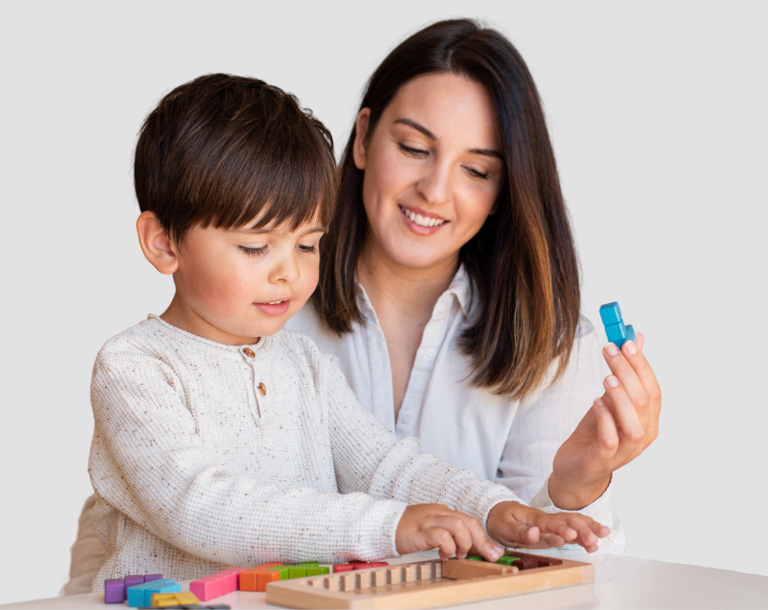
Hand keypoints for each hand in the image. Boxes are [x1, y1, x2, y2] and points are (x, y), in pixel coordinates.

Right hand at [395, 504, 503, 561]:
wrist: (385, 525)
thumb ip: (449, 535)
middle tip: (489, 556)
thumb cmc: (409, 530)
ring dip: (464, 543)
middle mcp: (439, 513)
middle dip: (482, 541)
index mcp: (443, 512)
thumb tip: (469, 549)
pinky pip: (441, 536)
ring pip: (458, 525)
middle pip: (468, 521)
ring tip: (459, 554)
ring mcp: (430, 520)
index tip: (493, 552)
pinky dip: (448, 547)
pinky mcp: (421, 530)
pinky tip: (444, 555)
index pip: (469, 521)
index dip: (483, 537)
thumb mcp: (432, 529)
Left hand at [486, 501, 609, 552]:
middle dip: (582, 529)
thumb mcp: (504, 527)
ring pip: (574, 522)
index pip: (549, 523)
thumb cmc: (501, 519)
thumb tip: (535, 534)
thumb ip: (520, 532)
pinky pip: (573, 529)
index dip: (560, 529)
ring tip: (603, 535)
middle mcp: (546, 519)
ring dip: (589, 528)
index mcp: (534, 517)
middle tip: (594, 540)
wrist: (499, 511)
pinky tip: (596, 540)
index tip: (571, 535)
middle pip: (567, 520)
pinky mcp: (555, 530)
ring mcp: (552, 524)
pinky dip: (585, 533)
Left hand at [550, 332, 660, 508]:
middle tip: (610, 351)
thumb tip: (635, 338)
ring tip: (605, 378)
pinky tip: (596, 403)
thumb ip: (623, 374)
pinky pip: (611, 439)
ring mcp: (626, 451)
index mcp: (648, 420)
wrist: (576, 467)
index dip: (641, 365)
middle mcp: (643, 436)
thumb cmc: (596, 432)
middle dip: (627, 372)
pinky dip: (605, 419)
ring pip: (634, 424)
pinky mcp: (604, 459)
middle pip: (644, 401)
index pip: (653, 389)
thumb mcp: (609, 398)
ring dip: (621, 397)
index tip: (626, 342)